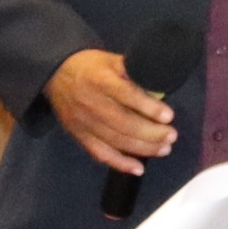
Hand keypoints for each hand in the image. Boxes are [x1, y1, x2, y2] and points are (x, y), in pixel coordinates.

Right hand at [47, 46, 175, 173]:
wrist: (55, 73)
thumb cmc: (92, 66)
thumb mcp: (113, 60)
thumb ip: (135, 71)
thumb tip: (162, 85)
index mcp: (100, 80)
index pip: (127, 95)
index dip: (149, 107)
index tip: (168, 116)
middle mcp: (90, 102)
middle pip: (123, 123)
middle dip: (151, 133)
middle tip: (172, 136)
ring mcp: (82, 122)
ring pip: (115, 141)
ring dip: (142, 148)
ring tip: (164, 149)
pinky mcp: (78, 135)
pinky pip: (99, 153)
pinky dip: (119, 163)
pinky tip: (138, 168)